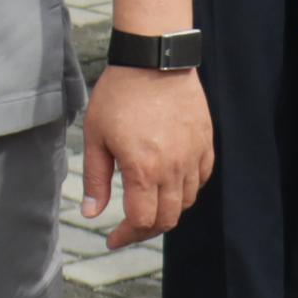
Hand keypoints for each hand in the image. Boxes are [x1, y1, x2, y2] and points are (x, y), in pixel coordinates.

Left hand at [81, 65, 212, 250]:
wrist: (154, 58)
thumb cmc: (119, 94)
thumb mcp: (95, 136)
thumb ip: (96, 179)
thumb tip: (92, 213)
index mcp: (143, 170)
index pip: (142, 221)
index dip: (126, 236)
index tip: (112, 238)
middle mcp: (172, 168)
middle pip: (168, 218)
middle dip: (146, 229)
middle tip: (129, 227)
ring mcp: (193, 155)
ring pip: (187, 201)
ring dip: (167, 209)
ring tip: (148, 203)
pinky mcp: (205, 142)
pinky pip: (201, 178)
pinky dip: (187, 189)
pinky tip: (170, 183)